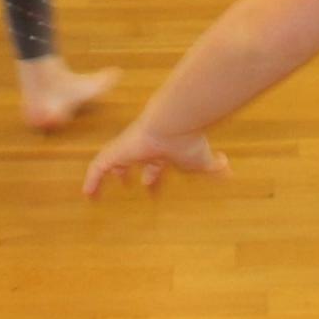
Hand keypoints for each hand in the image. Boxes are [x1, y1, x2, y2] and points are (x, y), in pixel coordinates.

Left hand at [82, 118, 226, 196]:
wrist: (174, 123)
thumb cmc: (189, 142)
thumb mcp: (203, 161)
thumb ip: (216, 168)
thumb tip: (230, 172)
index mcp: (163, 151)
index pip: (156, 165)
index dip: (153, 177)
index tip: (152, 188)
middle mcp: (143, 148)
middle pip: (132, 161)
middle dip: (127, 173)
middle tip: (125, 183)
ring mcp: (128, 149)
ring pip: (111, 163)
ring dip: (104, 177)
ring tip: (94, 193)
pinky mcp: (116, 152)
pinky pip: (97, 168)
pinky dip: (92, 180)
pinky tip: (87, 194)